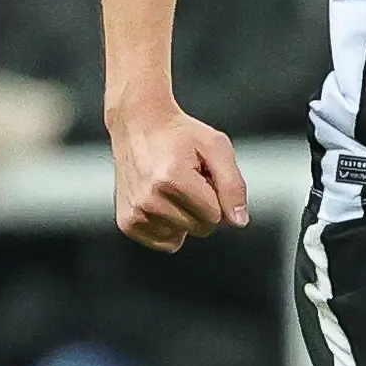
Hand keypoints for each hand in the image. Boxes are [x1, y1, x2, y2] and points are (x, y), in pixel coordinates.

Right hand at [111, 103, 248, 250]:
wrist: (139, 124)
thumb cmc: (180, 134)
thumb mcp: (216, 147)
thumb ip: (233, 185)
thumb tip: (238, 222)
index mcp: (172, 179)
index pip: (215, 216)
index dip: (216, 196)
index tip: (202, 175)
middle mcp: (149, 200)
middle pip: (200, 229)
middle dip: (202, 207)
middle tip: (188, 180)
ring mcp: (136, 213)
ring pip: (183, 236)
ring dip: (184, 216)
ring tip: (173, 187)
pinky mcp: (127, 222)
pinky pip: (165, 242)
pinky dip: (169, 226)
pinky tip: (163, 202)